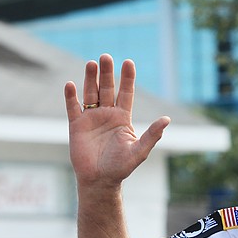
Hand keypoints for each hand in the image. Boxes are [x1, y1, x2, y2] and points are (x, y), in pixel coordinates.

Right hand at [64, 54, 170, 187]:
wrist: (99, 180)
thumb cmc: (121, 167)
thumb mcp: (139, 151)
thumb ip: (152, 135)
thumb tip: (167, 119)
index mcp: (123, 118)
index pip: (126, 93)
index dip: (127, 78)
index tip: (128, 62)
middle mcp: (107, 114)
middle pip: (107, 88)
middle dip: (107, 73)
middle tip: (106, 57)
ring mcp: (91, 118)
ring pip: (91, 93)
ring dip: (91, 79)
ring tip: (92, 63)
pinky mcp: (76, 125)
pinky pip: (73, 107)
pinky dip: (71, 96)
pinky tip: (71, 85)